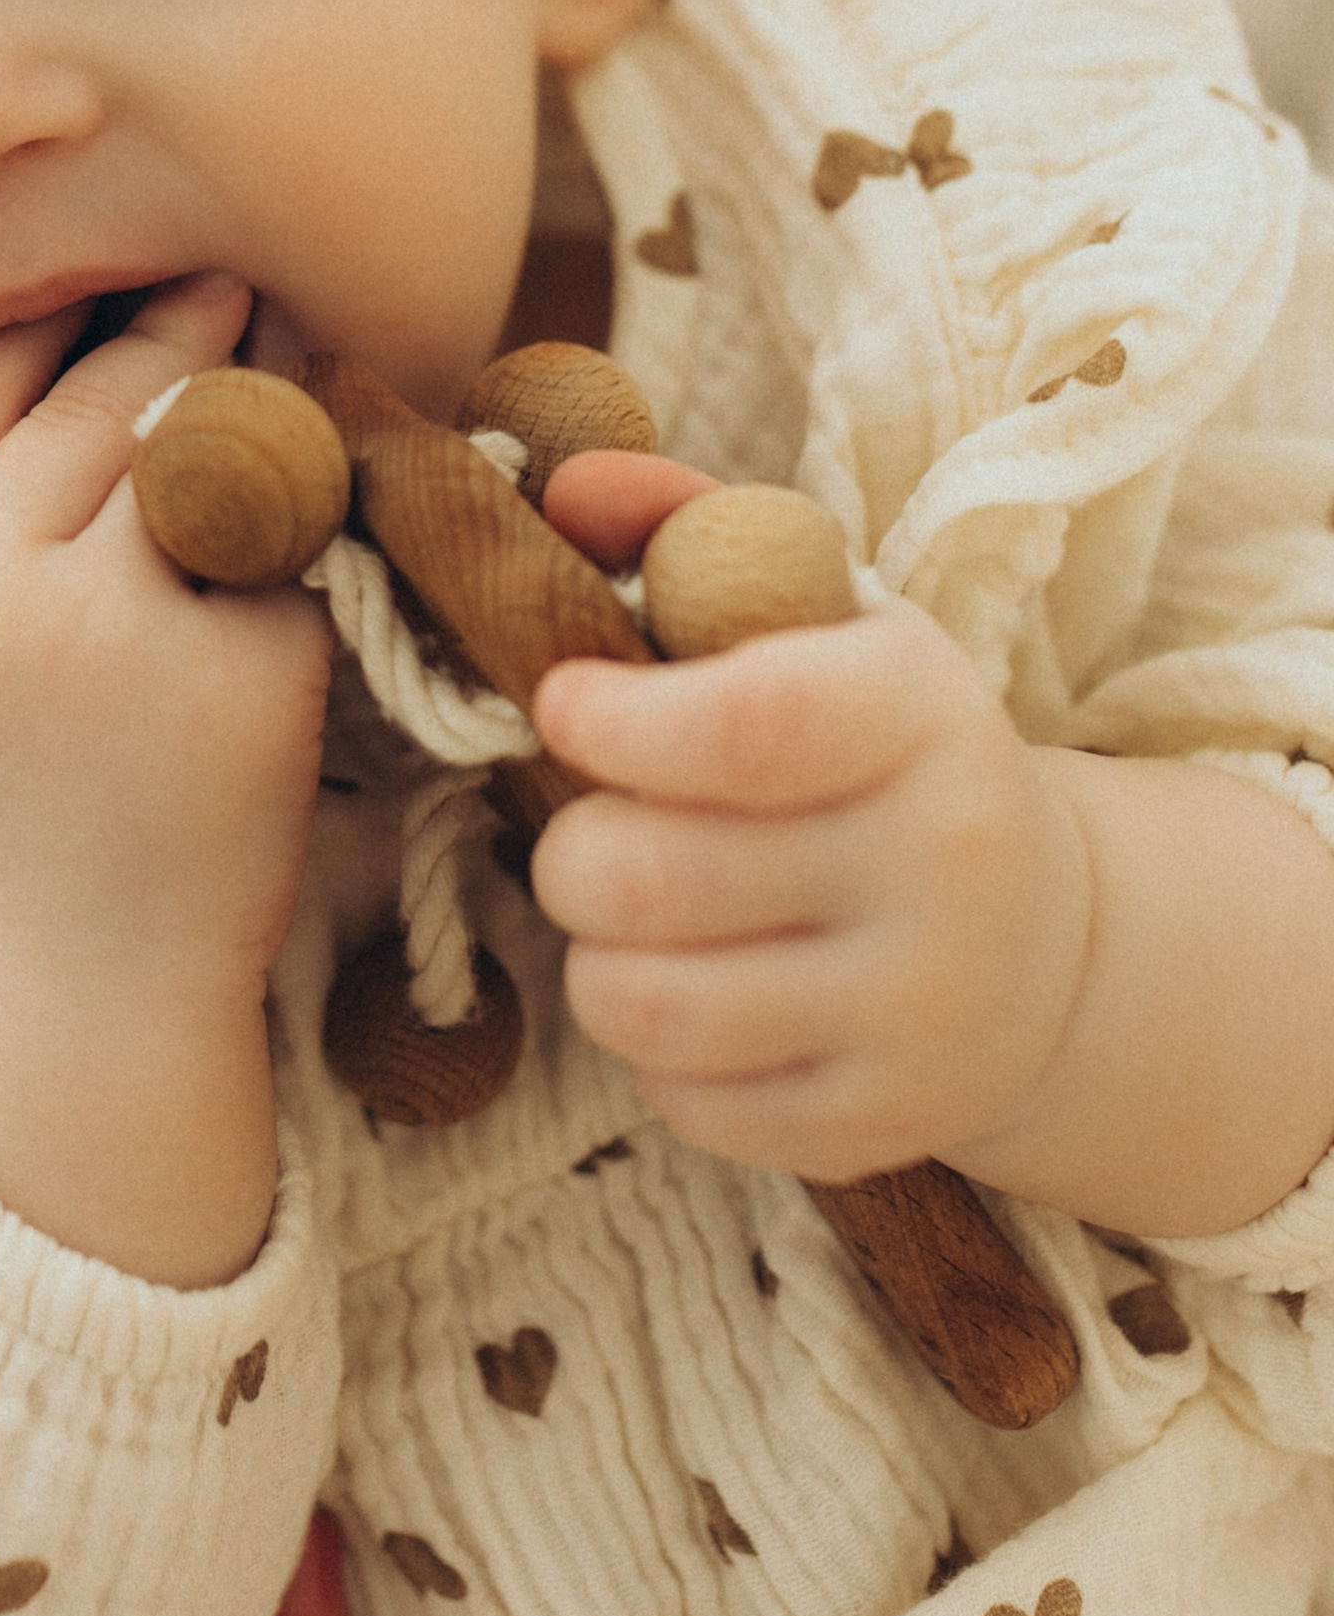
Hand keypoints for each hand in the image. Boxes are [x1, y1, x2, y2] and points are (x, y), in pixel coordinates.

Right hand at [0, 271, 328, 994]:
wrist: (77, 1009)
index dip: (32, 331)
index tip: (92, 299)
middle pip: (89, 396)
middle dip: (163, 323)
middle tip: (221, 286)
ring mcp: (123, 632)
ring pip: (194, 441)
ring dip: (244, 383)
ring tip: (282, 356)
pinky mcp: (244, 677)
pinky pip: (285, 544)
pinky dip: (307, 512)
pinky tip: (332, 484)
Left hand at [527, 466, 1091, 1183]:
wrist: (1053, 944)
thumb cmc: (882, 751)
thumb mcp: (822, 616)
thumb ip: (684, 528)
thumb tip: (562, 490)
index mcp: (919, 716)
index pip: (742, 726)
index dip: (616, 720)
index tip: (564, 704)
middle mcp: (938, 868)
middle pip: (646, 875)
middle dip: (571, 850)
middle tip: (593, 832)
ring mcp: (918, 1012)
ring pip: (638, 1003)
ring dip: (596, 955)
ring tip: (635, 920)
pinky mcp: (882, 1125)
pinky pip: (683, 1104)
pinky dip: (656, 1054)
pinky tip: (705, 995)